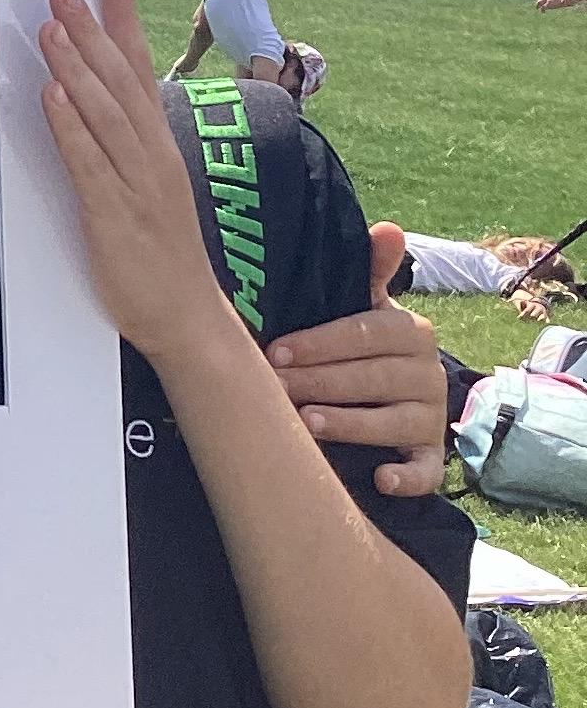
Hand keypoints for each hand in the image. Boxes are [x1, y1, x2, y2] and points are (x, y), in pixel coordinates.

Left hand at [38, 0, 230, 366]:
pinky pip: (88, 164)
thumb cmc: (162, 252)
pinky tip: (51, 95)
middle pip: (120, 82)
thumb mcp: (150, 185)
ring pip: (104, 114)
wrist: (188, 318)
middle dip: (92, 31)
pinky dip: (70, 126)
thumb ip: (125, 144)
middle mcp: (152, 156)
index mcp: (159, 146)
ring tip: (50, 27)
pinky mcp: (113, 216)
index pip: (141, 71)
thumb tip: (92, 98)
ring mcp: (136, 185)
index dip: (124, 23)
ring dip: (75, 67)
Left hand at [266, 224, 449, 492]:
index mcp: (411, 332)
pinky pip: (425, 471)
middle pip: (374, 377)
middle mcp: (429, 373)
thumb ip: (369, 270)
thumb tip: (388, 228)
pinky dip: (407, 478)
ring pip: (392, 423)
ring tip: (306, 425)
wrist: (393, 398)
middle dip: (321, 383)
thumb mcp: (364, 308)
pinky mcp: (429, 456)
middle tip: (276, 390)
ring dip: (349, 424)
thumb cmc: (360, 348)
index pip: (367, 332)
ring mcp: (431, 418)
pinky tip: (380, 479)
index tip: (276, 352)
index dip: (321, 342)